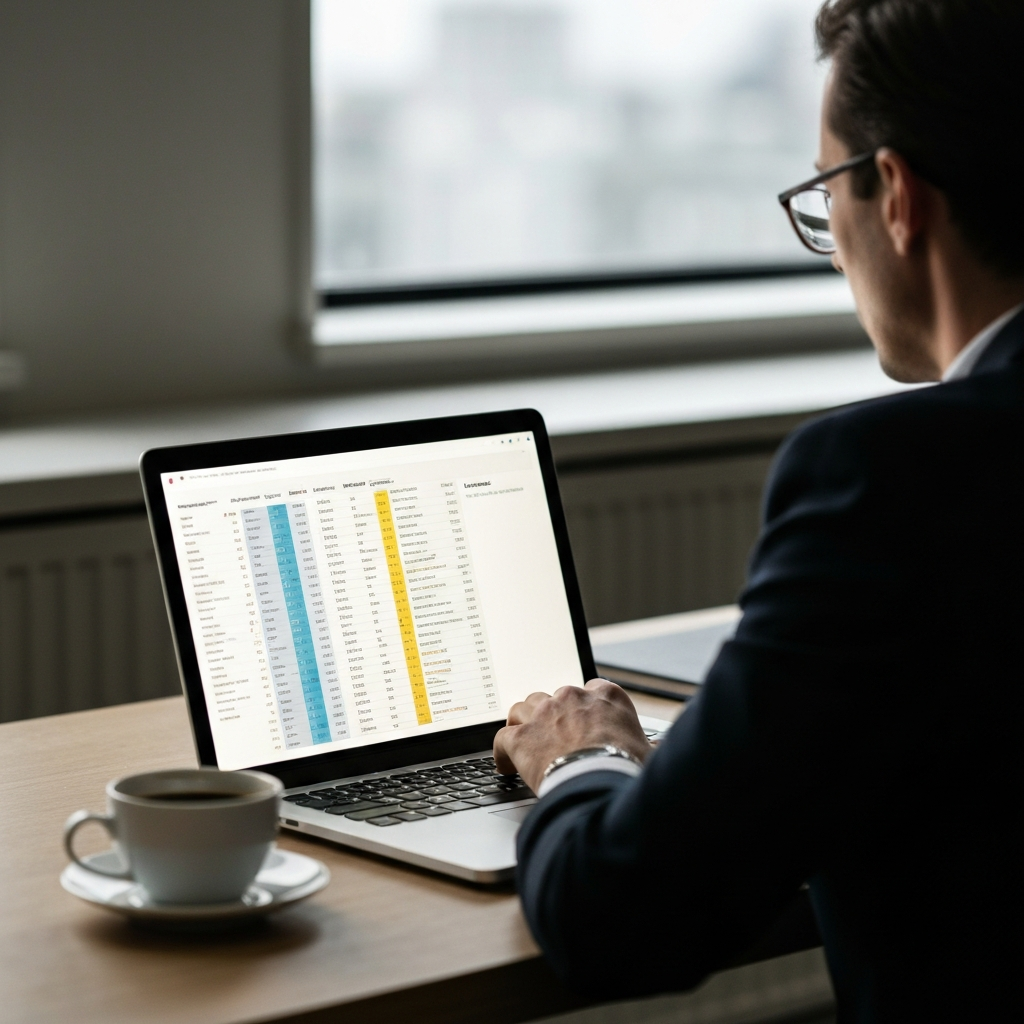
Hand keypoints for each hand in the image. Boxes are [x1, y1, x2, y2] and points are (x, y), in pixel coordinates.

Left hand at [493, 679, 651, 792]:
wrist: (599, 783)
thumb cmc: (627, 769)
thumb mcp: (649, 752)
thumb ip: (651, 745)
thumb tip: (665, 749)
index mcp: (606, 696)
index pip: (590, 691)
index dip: (584, 709)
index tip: (582, 722)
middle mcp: (572, 698)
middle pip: (553, 698)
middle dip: (551, 716)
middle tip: (554, 738)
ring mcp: (543, 715)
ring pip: (523, 709)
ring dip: (523, 725)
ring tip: (527, 743)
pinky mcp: (521, 737)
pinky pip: (502, 738)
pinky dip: (503, 752)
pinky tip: (507, 765)